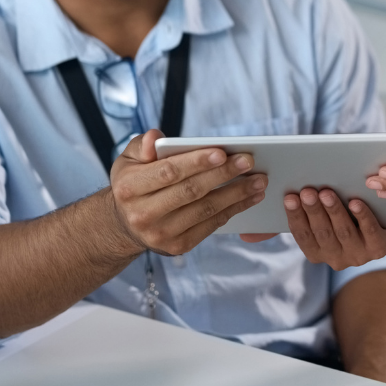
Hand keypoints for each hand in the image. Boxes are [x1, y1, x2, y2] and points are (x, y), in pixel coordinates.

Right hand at [108, 130, 266, 255]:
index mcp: (130, 188)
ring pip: (205, 210)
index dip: (196, 162)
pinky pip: (211, 225)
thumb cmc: (135, 182)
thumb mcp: (128, 159)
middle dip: (224, 174)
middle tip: (249, 161)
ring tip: (259, 180)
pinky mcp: (177, 247)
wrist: (125, 224)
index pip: (169, 172)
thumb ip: (142, 144)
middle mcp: (142, 215)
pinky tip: (250, 197)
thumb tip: (157, 139)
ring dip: (237, 194)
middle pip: (191, 191)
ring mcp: (161, 234)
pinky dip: (234, 210)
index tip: (222, 152)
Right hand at [279, 187, 385, 268]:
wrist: (382, 224)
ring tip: (326, 193)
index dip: (296, 217)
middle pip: (322, 233)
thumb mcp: (326, 220)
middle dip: (313, 211)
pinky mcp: (378, 248)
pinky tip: (355, 203)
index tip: (290, 197)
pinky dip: (362, 216)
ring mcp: (358, 255)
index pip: (303, 236)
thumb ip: (310, 212)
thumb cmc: (346, 218)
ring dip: (334, 211)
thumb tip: (290, 191)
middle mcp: (336, 259)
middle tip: (307, 192)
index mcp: (318, 253)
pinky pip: (369, 231)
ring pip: (343, 232)